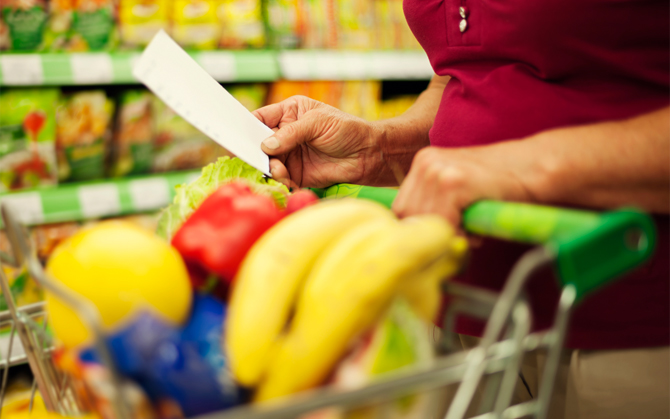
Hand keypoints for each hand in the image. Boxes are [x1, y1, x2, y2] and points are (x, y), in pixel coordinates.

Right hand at [254, 96, 381, 188]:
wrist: (368, 155)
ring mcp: (289, 155)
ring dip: (270, 168)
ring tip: (280, 170)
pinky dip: (280, 181)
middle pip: (259, 143)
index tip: (235, 135)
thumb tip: (266, 145)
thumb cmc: (346, 129)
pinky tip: (288, 180)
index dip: (246, 126)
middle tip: (255, 158)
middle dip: (255, 151)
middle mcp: (285, 134)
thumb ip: (291, 133)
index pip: (260, 118)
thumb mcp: (318, 123)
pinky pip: (280, 179)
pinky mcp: (296, 174)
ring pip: (267, 163)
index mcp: (288, 112)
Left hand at [392, 145, 537, 225]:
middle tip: (457, 236)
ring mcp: (438, 170)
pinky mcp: (454, 181)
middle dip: (429, 232)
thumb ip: (435, 207)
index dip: (416, 228)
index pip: (401, 208)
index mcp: (423, 162)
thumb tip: (414, 240)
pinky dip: (457, 232)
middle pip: (407, 215)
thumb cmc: (498, 186)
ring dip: (445, 233)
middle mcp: (426, 162)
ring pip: (424, 220)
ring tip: (468, 231)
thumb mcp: (458, 189)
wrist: (533, 168)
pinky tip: (474, 228)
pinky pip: (443, 221)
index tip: (435, 238)